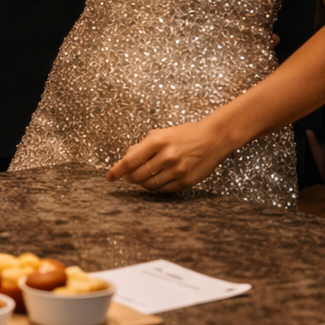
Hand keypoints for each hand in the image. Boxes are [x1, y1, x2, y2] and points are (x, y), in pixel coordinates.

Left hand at [106, 120, 235, 193]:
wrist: (214, 138)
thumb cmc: (184, 134)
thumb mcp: (160, 133)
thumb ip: (141, 146)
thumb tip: (125, 158)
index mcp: (157, 141)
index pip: (129, 161)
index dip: (116, 170)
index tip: (109, 177)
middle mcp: (167, 156)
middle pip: (137, 176)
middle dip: (129, 178)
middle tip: (128, 176)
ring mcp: (178, 170)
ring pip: (149, 185)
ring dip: (141, 184)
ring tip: (141, 178)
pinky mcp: (187, 181)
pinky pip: (163, 190)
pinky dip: (155, 188)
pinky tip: (155, 181)